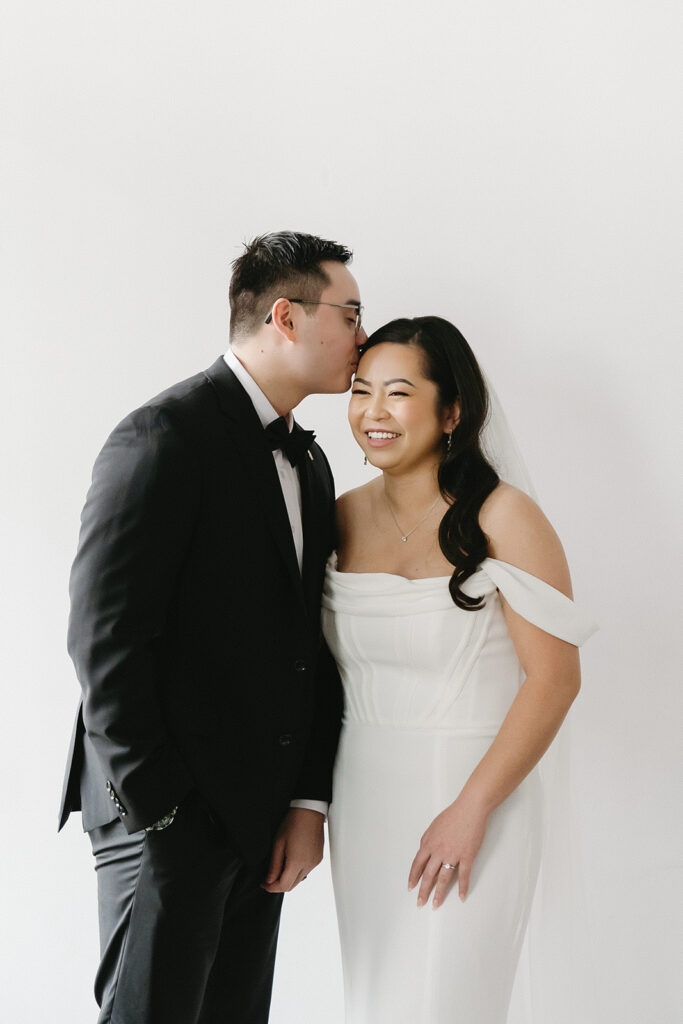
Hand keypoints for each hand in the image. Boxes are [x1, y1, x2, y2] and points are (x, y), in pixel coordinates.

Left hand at [261, 808, 324, 893]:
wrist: (309, 811)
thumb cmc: (293, 823)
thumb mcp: (278, 844)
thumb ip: (274, 865)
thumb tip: (269, 880)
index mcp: (297, 862)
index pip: (284, 886)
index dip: (271, 887)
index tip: (264, 883)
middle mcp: (308, 865)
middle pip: (292, 886)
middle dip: (279, 885)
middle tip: (268, 878)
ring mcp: (315, 862)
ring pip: (300, 880)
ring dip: (288, 878)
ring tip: (279, 868)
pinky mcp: (318, 858)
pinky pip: (306, 871)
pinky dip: (297, 872)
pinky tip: (291, 862)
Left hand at [408, 792, 488, 907]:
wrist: (469, 809)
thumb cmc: (452, 815)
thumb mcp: (434, 826)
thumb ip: (427, 840)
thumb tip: (424, 851)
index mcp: (429, 843)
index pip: (417, 864)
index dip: (413, 877)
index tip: (411, 887)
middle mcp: (438, 851)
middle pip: (428, 875)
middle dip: (423, 890)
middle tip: (420, 903)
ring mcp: (453, 855)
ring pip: (443, 878)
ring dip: (439, 893)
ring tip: (435, 904)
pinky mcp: (467, 856)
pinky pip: (464, 875)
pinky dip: (463, 888)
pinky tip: (461, 897)